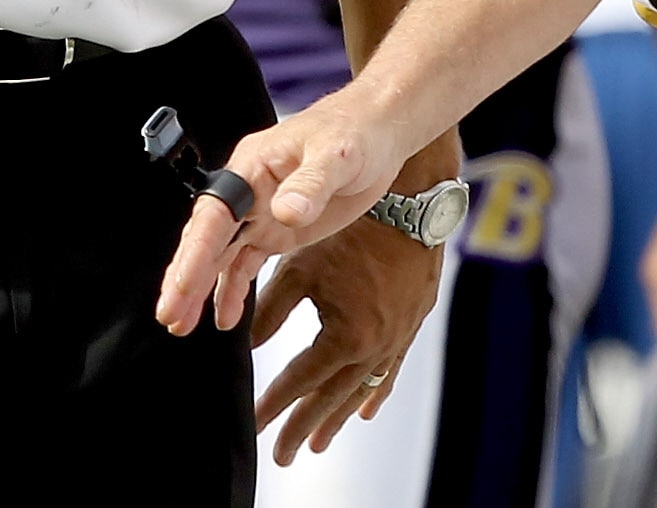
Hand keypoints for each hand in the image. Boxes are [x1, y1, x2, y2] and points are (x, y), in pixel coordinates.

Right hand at [157, 89, 414, 336]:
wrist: (379, 133)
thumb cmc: (354, 130)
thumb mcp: (337, 155)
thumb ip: (310, 184)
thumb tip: (285, 211)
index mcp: (252, 166)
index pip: (216, 213)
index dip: (196, 251)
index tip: (182, 283)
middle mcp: (249, 191)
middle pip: (207, 237)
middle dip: (185, 277)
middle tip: (170, 314)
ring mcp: (261, 212)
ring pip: (220, 255)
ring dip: (200, 289)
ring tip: (181, 324)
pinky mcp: (277, 230)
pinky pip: (246, 263)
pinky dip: (232, 290)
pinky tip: (225, 316)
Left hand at [246, 216, 444, 463]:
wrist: (412, 203)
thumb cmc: (356, 227)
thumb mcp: (301, 265)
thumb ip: (271, 308)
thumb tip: (244, 340)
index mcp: (348, 335)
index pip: (301, 380)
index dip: (275, 404)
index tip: (256, 423)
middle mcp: (375, 346)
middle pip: (332, 397)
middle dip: (303, 425)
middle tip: (282, 453)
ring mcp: (397, 338)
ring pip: (361, 390)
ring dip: (337, 418)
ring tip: (317, 442)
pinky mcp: (410, 325)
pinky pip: (390, 371)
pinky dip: (374, 393)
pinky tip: (365, 411)